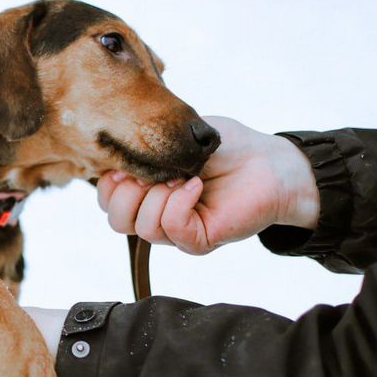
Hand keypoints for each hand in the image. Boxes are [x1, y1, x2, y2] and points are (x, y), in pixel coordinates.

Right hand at [96, 116, 318, 253]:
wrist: (270, 161)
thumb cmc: (228, 147)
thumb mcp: (177, 136)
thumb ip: (146, 145)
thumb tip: (119, 161)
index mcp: (146, 193)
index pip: (107, 202)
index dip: (110, 183)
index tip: (131, 162)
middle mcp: (157, 216)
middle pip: (116, 220)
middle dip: (129, 190)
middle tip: (159, 171)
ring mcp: (177, 232)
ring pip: (142, 226)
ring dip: (159, 195)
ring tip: (184, 177)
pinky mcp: (198, 241)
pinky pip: (171, 227)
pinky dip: (180, 201)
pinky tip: (197, 186)